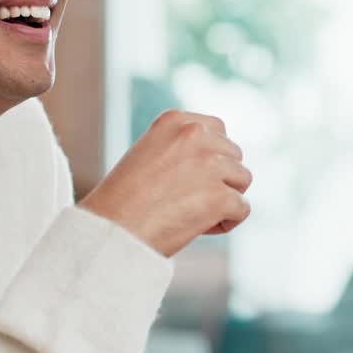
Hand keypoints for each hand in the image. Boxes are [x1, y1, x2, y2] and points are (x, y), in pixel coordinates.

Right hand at [80, 110, 251, 256]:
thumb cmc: (123, 202)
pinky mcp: (219, 196)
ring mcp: (209, 164)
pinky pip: (242, 209)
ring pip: (242, 180)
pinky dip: (226, 223)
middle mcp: (194, 134)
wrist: (110, 231)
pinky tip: (199, 228)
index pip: (217, 130)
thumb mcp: (150, 154)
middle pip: (234, 155)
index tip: (184, 179)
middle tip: (186, 201)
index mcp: (175, 120)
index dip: (209, 159)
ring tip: (191, 214)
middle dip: (219, 179)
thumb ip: (182, 148)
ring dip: (224, 200)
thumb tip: (224, 159)